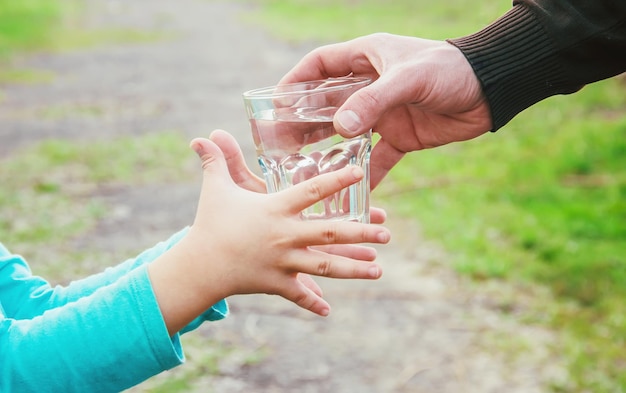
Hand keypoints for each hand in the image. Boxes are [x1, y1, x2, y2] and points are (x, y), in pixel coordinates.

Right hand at [149, 135, 390, 333]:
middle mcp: (284, 236)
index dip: (336, 181)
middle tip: (387, 234)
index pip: (311, 191)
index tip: (359, 173)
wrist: (198, 265)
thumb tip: (199, 136)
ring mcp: (282, 262)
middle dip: (361, 234)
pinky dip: (312, 302)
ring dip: (354, 269)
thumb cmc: (210, 223)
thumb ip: (215, 161)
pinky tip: (328, 310)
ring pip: (325, 267)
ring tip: (379, 270)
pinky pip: (298, 294)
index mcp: (275, 210)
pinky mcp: (276, 284)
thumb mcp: (215, 189)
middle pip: (330, 233)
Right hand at [280, 33, 491, 187]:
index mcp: (365, 59)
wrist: (492, 89)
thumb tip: (339, 127)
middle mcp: (370, 86)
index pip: (318, 66)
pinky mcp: (402, 137)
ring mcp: (384, 113)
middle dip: (303, 122)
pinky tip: (350, 190)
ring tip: (303, 168)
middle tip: (280, 145)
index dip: (294, 82)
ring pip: (347, 134)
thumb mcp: (408, 78)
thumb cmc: (450, 69)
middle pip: (326, 104)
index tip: (274, 102)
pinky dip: (366, 173)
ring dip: (327, 149)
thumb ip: (373, 101)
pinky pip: (378, 158)